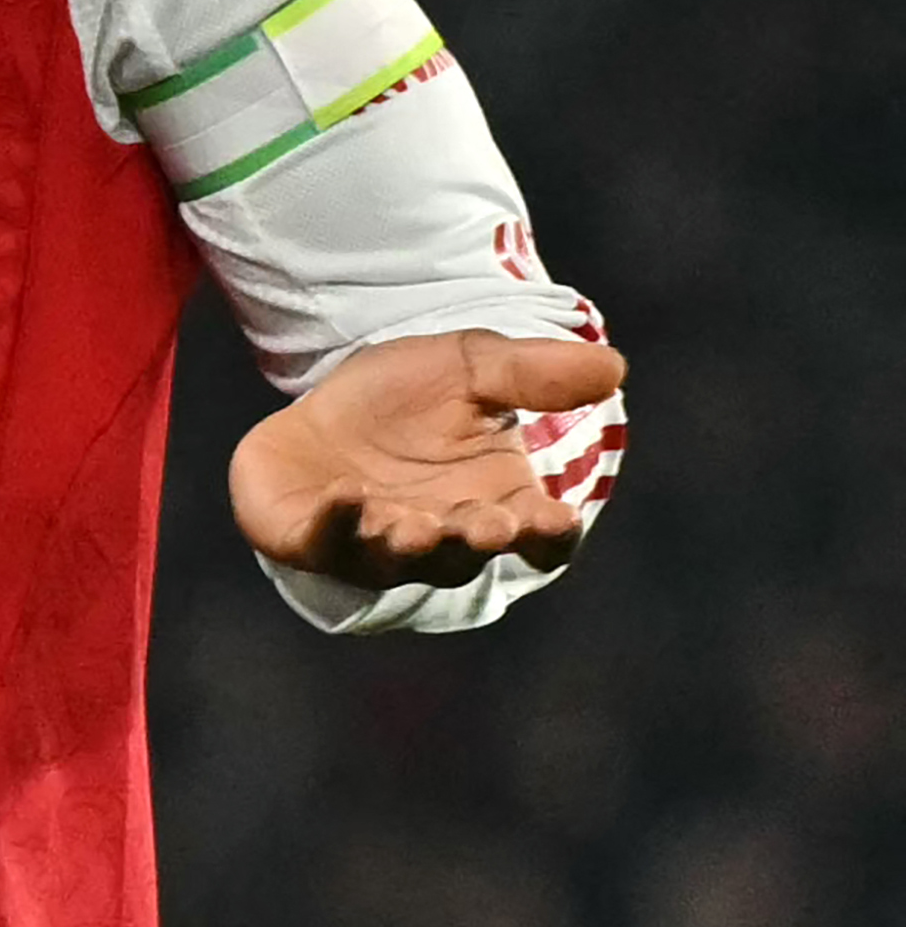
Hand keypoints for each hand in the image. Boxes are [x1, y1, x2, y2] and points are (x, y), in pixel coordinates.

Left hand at [231, 327, 625, 590]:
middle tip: (488, 525)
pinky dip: (336, 524)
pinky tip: (344, 495)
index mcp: (498, 505)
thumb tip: (613, 366)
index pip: (540, 538)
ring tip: (413, 525)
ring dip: (409, 543)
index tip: (558, 517)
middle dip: (477, 540)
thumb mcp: (469, 368)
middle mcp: (444, 538)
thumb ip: (533, 374)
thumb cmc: (406, 400)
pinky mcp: (312, 540)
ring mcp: (376, 547)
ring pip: (399, 560)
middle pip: (469, 555)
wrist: (321, 408)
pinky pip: (325, 543)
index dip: (551, 534)